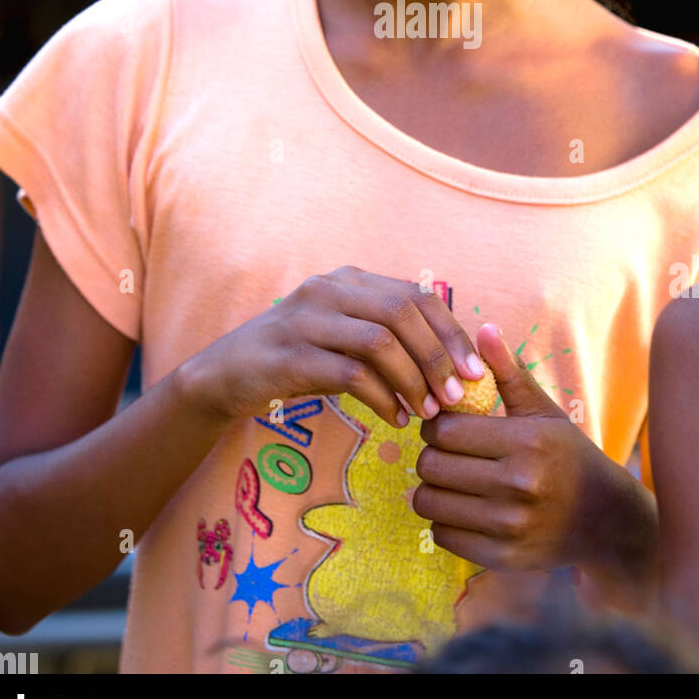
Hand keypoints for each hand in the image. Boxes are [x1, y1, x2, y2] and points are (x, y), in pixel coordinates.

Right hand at [182, 265, 484, 428]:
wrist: (223, 375)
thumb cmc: (297, 359)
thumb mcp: (343, 338)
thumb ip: (387, 339)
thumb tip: (452, 366)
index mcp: (349, 280)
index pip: (416, 295)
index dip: (451, 332)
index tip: (475, 371)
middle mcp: (329, 289)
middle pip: (402, 312)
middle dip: (438, 357)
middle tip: (458, 396)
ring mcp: (306, 319)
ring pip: (379, 341)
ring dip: (413, 380)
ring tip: (428, 412)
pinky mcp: (289, 355)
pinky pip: (350, 374)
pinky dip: (382, 398)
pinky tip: (395, 418)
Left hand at [414, 323, 603, 571]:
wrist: (604, 520)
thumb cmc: (567, 455)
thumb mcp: (542, 410)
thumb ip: (508, 372)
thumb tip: (484, 328)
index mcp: (526, 442)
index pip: (445, 430)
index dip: (436, 424)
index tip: (445, 424)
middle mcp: (519, 485)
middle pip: (432, 466)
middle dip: (431, 455)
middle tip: (444, 452)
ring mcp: (510, 526)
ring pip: (429, 502)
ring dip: (432, 488)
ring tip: (450, 478)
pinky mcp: (502, 557)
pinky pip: (442, 535)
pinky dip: (444, 519)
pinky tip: (463, 507)